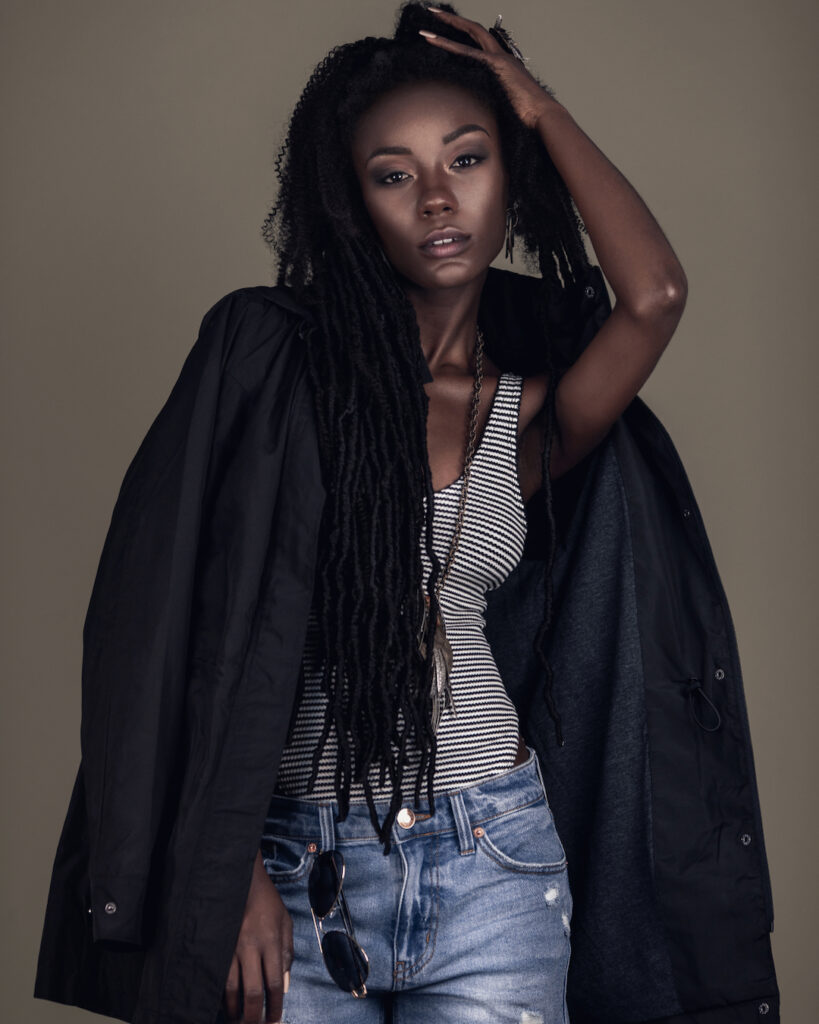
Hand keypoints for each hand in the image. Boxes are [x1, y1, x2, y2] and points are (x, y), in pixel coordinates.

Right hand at [224, 849, 293, 1023]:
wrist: (241, 879)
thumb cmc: (267, 902)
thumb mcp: (285, 923)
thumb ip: (287, 954)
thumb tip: (283, 986)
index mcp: (271, 941)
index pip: (274, 984)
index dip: (274, 1007)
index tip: (275, 1020)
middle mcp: (251, 946)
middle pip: (252, 991)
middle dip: (254, 1016)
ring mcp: (231, 946)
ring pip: (231, 988)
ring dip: (234, 1009)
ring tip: (237, 1019)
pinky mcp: (217, 945)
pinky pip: (218, 975)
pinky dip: (220, 993)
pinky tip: (223, 1001)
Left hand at [419, 7, 558, 129]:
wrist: (542, 115)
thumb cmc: (526, 115)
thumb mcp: (505, 104)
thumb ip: (493, 99)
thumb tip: (480, 109)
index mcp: (503, 63)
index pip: (480, 42)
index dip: (464, 34)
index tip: (448, 30)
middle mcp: (502, 55)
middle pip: (474, 30)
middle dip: (453, 20)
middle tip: (433, 12)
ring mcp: (499, 58)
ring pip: (470, 33)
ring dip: (448, 24)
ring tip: (427, 23)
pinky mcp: (496, 65)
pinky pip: (467, 52)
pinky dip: (449, 45)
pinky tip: (433, 40)